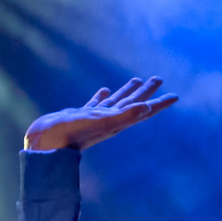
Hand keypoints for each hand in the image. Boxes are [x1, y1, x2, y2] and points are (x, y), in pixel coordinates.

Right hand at [25, 76, 176, 152]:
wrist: (46, 142)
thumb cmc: (72, 133)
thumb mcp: (101, 122)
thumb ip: (124, 116)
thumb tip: (146, 107)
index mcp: (118, 122)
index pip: (144, 110)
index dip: (160, 103)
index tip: (175, 96)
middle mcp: (110, 121)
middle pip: (134, 103)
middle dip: (147, 91)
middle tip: (158, 78)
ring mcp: (96, 118)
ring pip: (116, 102)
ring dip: (127, 92)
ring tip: (136, 79)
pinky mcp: (81, 116)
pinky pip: (97, 103)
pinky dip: (103, 96)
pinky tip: (105, 90)